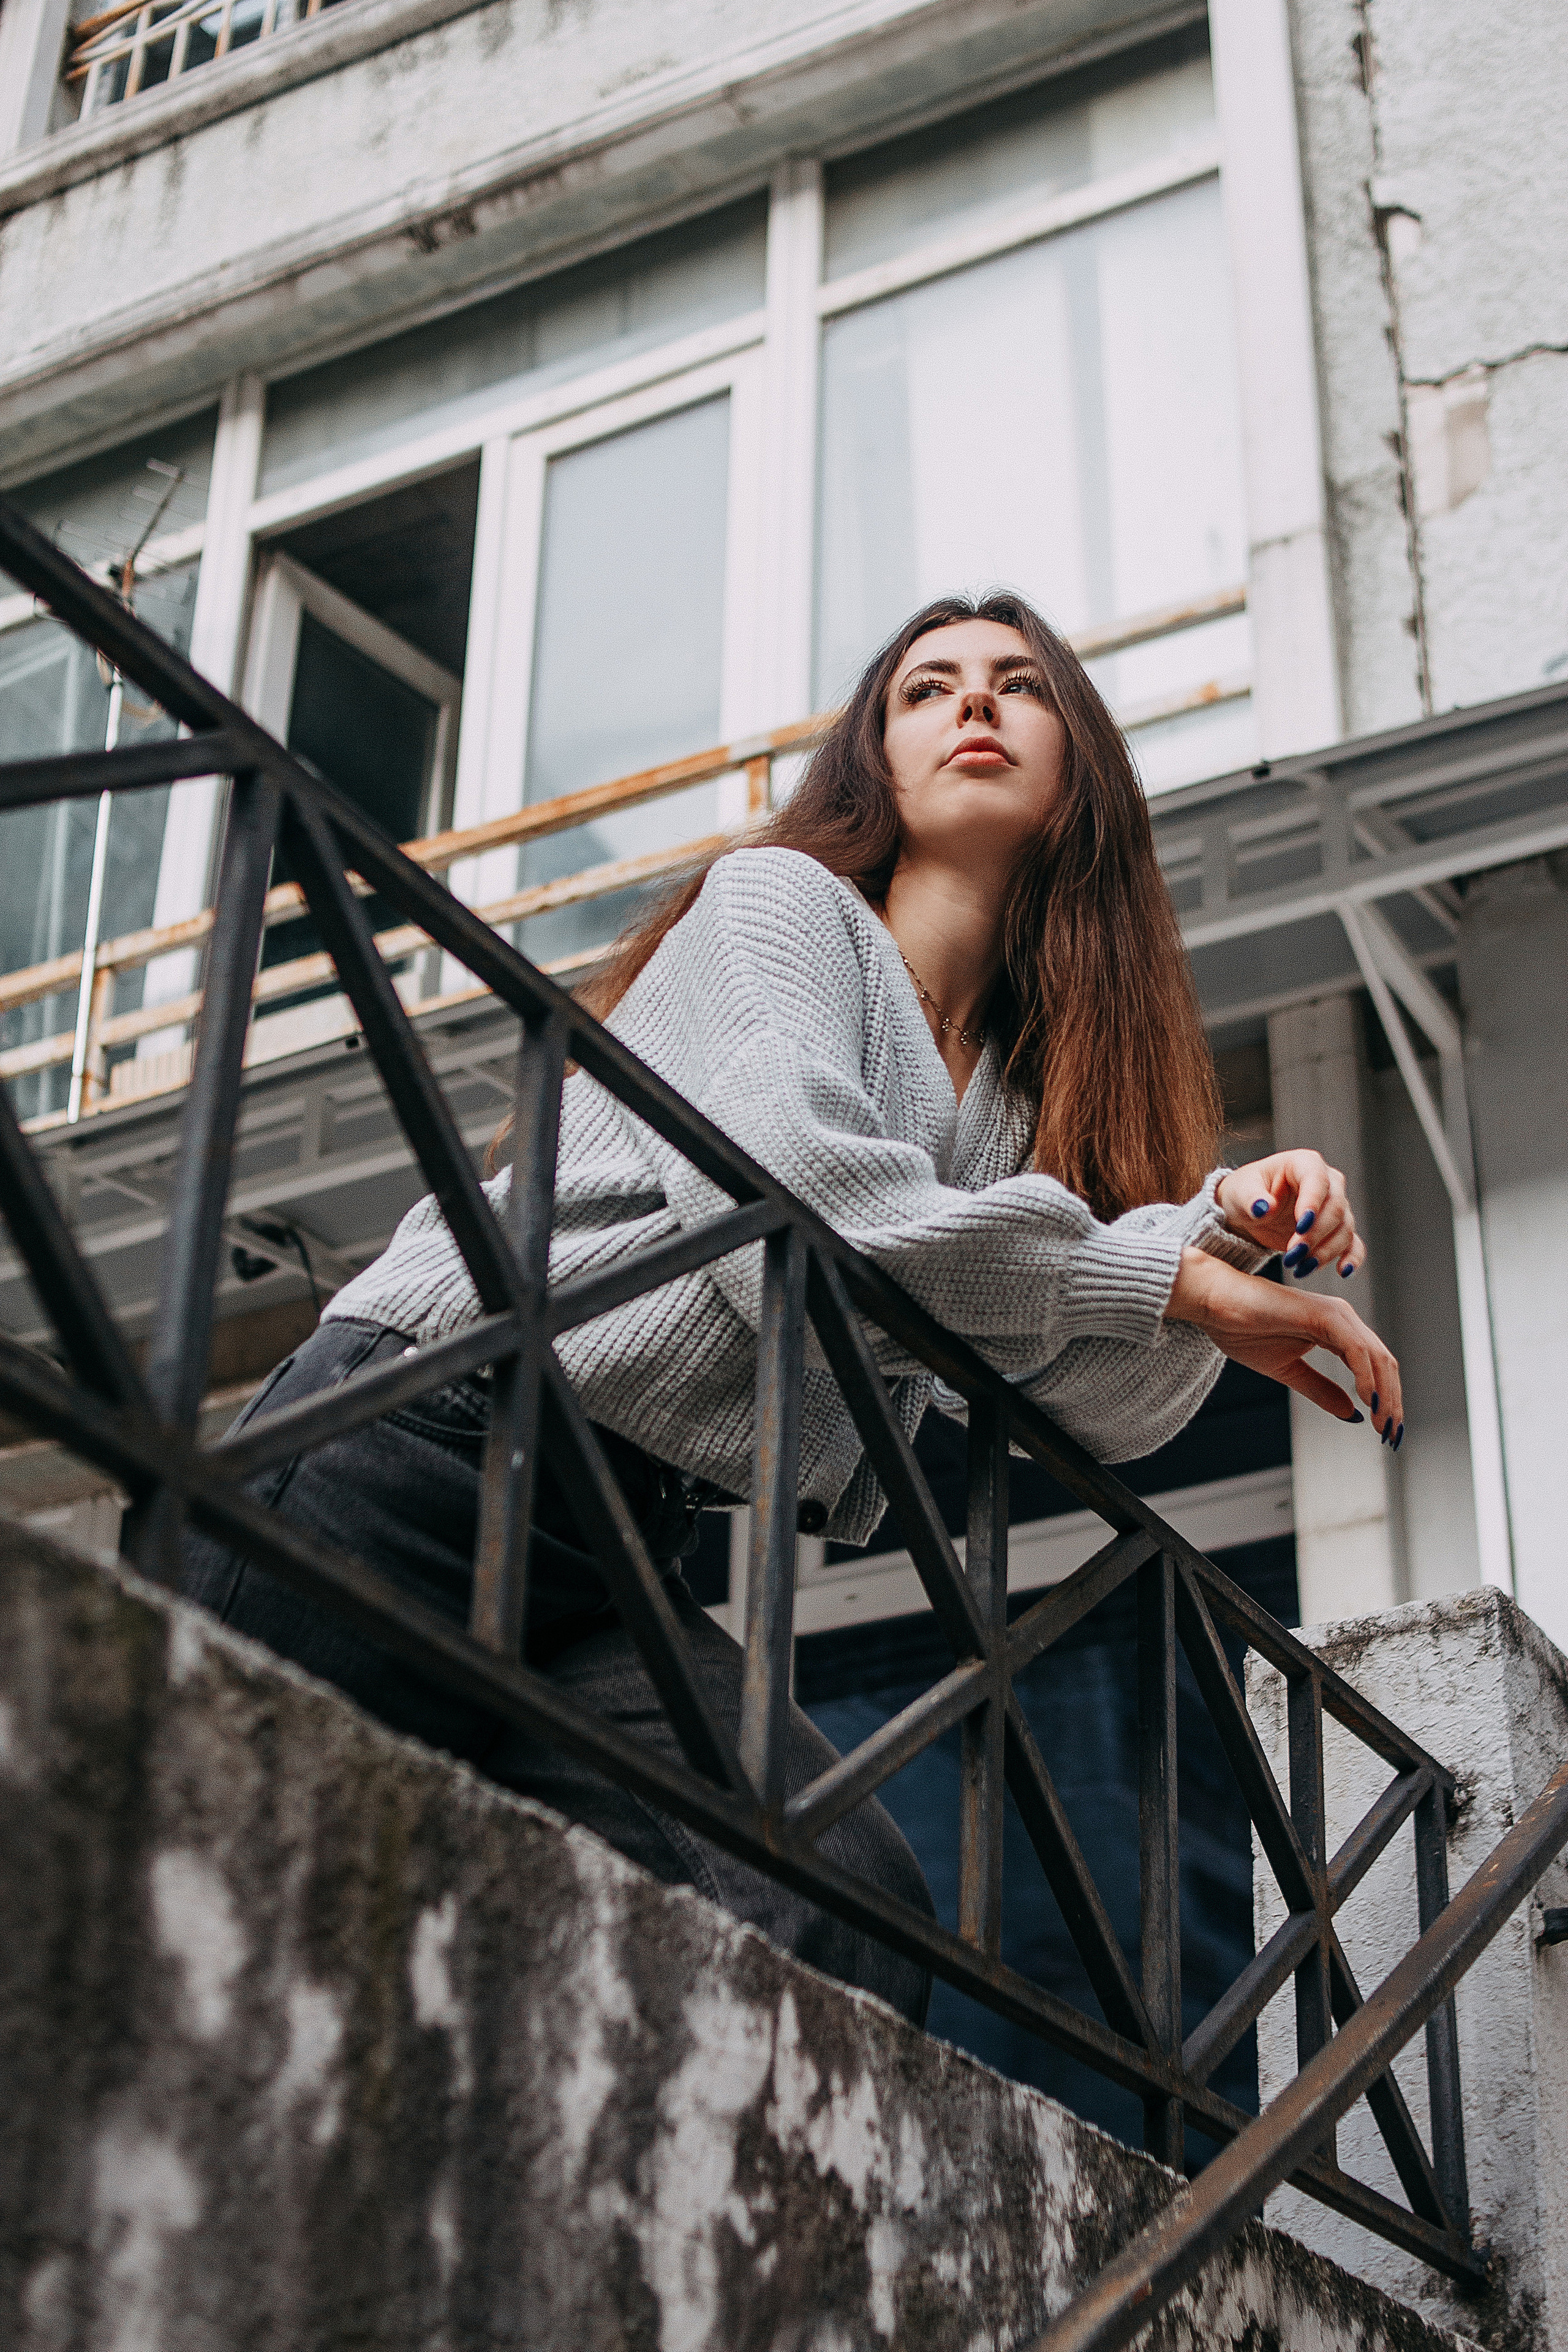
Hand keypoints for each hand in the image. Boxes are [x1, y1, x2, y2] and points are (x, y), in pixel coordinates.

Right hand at [1166, 1247, 1402, 1443]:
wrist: (1215, 1303)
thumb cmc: (1243, 1330)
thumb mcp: (1288, 1371)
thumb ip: (1321, 1390)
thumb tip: (1354, 1415)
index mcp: (1337, 1331)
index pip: (1376, 1368)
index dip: (1386, 1400)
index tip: (1387, 1431)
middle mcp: (1344, 1319)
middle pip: (1385, 1364)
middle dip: (1392, 1402)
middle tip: (1392, 1435)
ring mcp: (1336, 1315)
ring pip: (1378, 1357)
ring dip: (1385, 1395)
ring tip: (1384, 1425)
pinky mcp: (1324, 1315)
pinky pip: (1356, 1349)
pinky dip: (1366, 1377)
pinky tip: (1368, 1401)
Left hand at [1215, 1150, 1366, 1281]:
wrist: (1249, 1211)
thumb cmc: (1245, 1192)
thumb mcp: (1240, 1192)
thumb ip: (1251, 1198)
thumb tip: (1265, 1208)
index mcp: (1304, 1163)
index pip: (1317, 1180)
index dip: (1312, 1203)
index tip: (1301, 1227)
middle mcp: (1327, 1182)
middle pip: (1335, 1208)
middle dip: (1315, 1235)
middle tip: (1292, 1255)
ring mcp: (1335, 1206)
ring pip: (1344, 1229)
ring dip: (1325, 1251)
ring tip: (1300, 1268)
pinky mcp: (1336, 1230)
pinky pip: (1353, 1243)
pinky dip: (1352, 1258)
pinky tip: (1342, 1271)